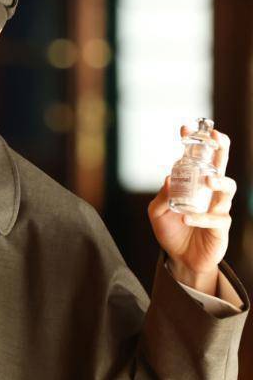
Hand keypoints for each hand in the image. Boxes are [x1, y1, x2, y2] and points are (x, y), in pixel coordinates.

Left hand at [147, 125, 236, 294]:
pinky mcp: (221, 227)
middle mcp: (209, 192)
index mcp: (194, 184)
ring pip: (228, 189)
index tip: (185, 128)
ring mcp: (217, 208)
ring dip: (219, 181)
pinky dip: (200, 217)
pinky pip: (215, 219)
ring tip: (207, 180)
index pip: (198, 158)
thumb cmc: (171, 229)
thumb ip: (163, 196)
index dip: (195, 142)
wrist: (180, 258)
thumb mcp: (158, 211)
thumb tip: (169, 177)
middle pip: (221, 165)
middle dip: (220, 148)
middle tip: (215, 136)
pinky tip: (185, 218)